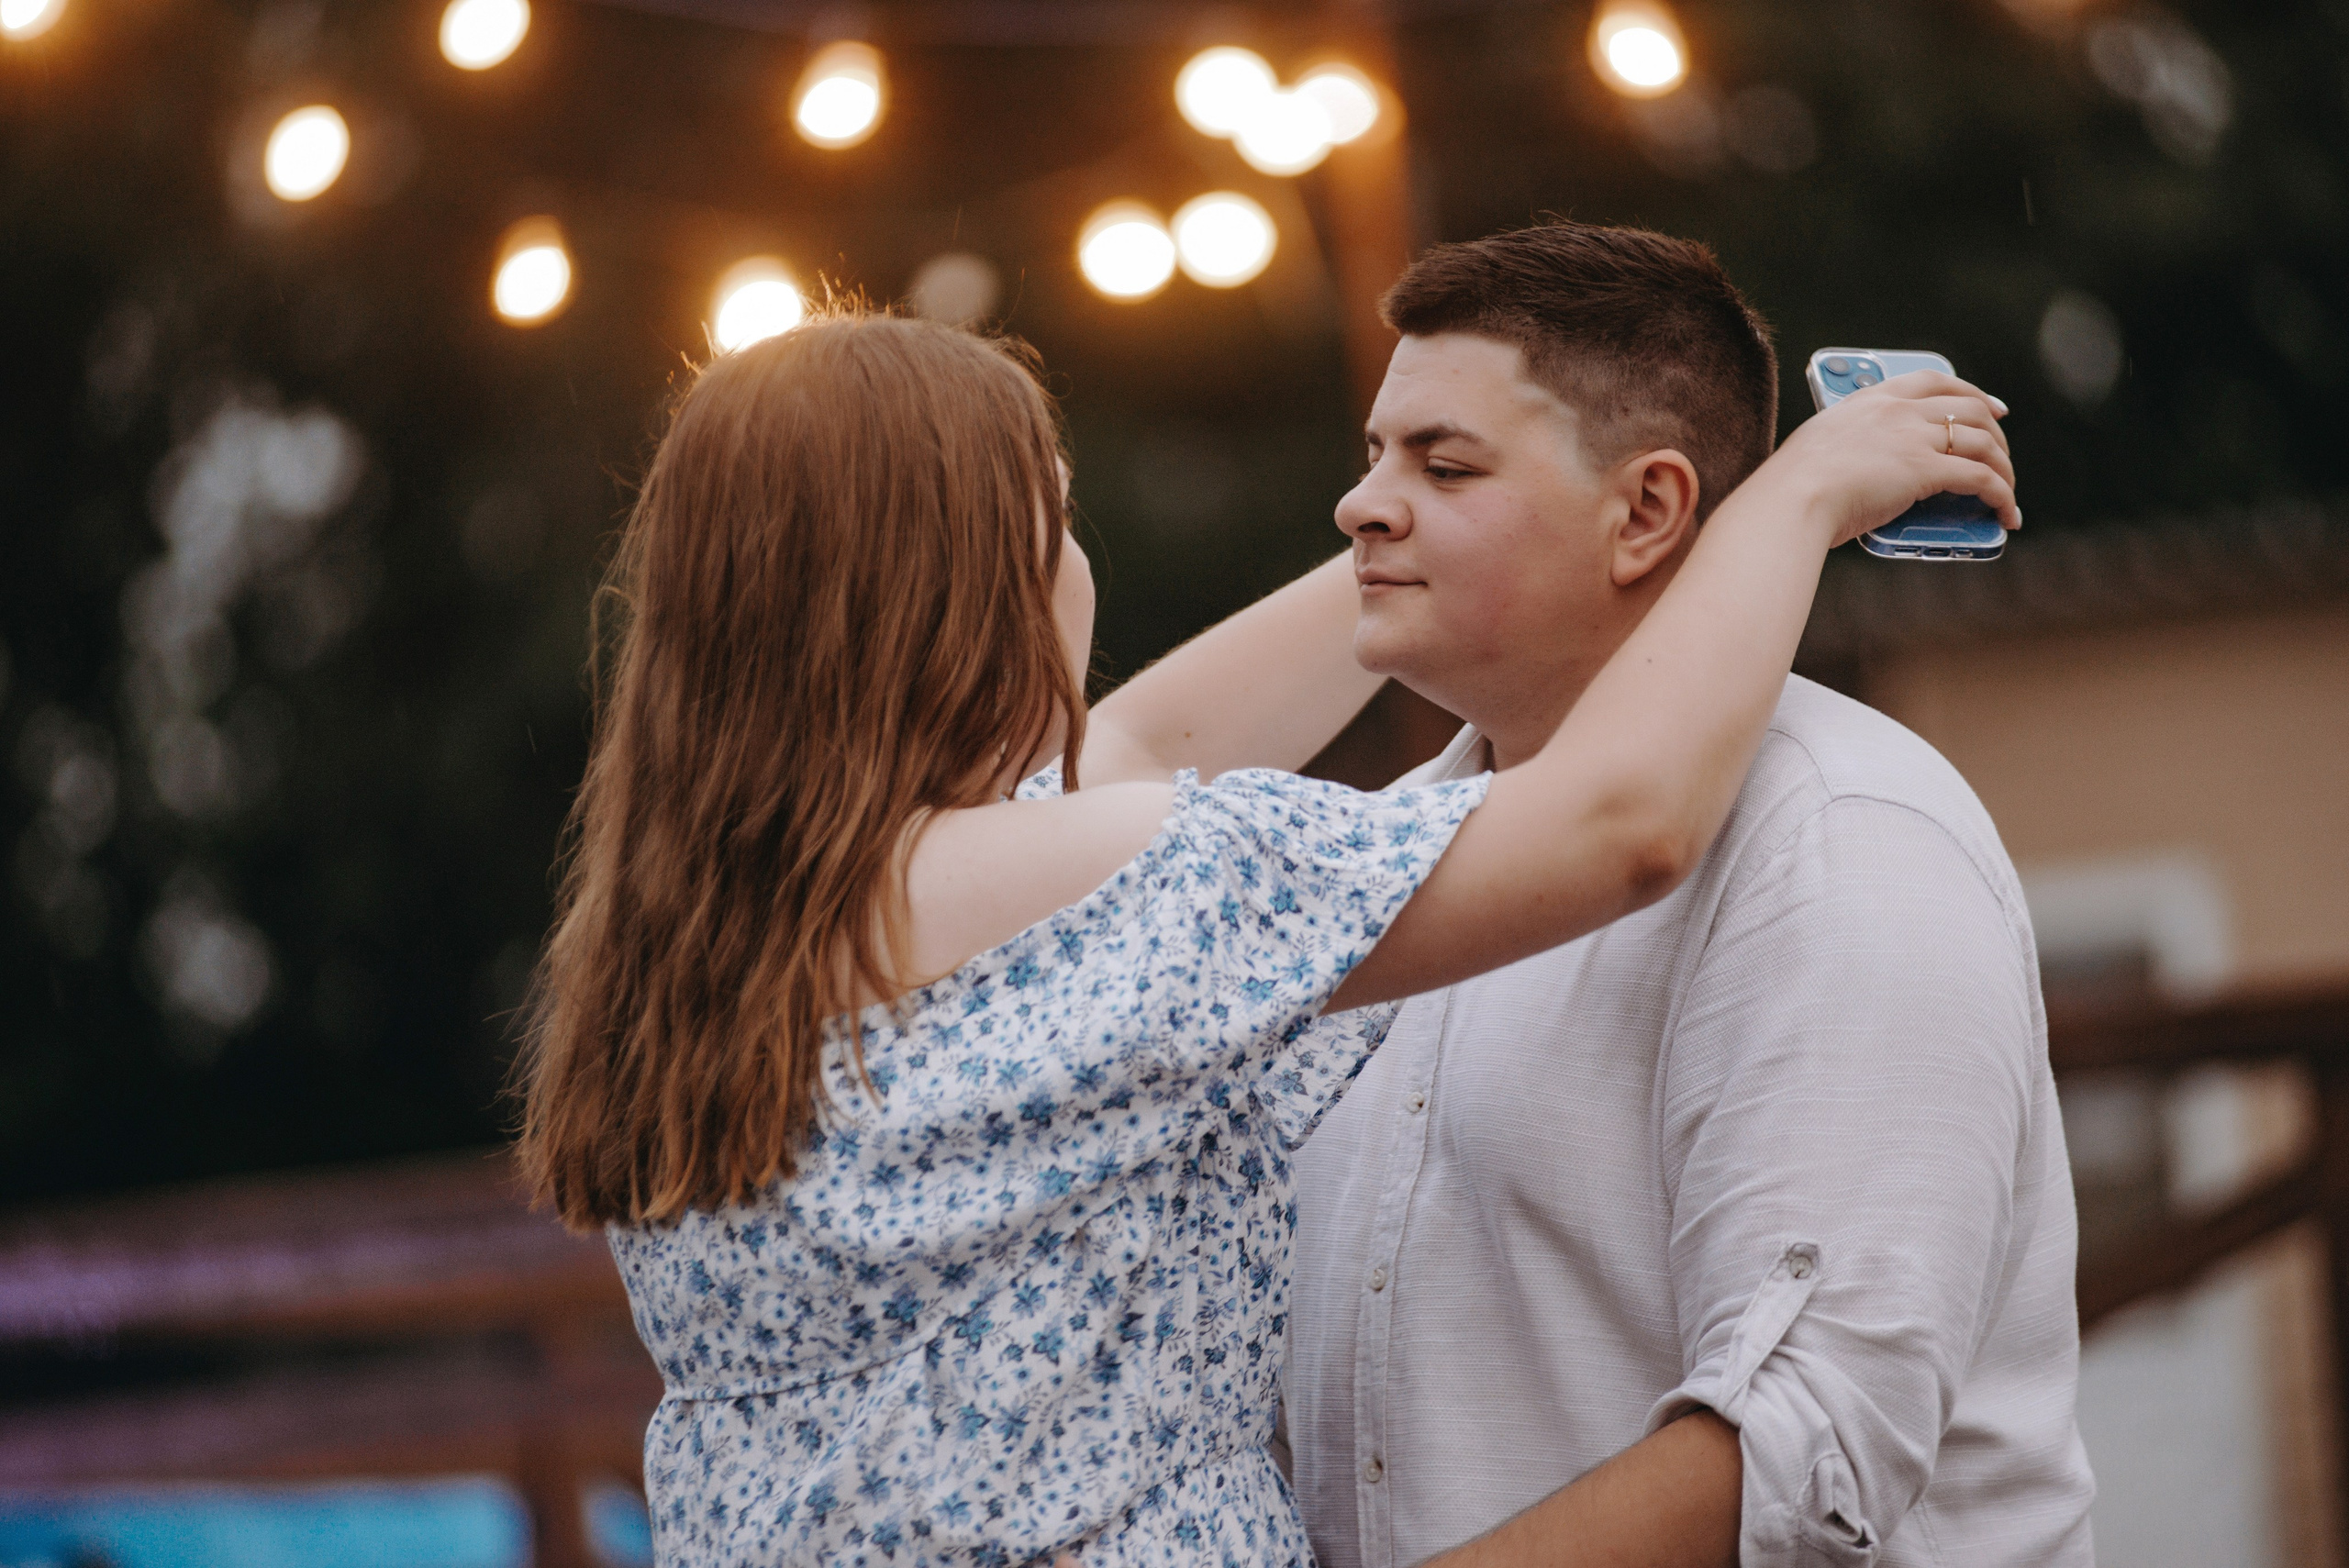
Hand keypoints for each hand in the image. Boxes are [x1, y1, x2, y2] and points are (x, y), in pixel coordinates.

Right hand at [1749, 371, 2018, 549]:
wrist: (1791, 500)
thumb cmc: (1792, 485)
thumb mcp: (1822, 446)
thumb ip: (1850, 444)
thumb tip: (1866, 467)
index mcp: (1872, 399)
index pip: (1934, 381)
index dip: (1972, 392)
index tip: (1992, 407)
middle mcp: (1898, 410)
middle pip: (1971, 409)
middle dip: (1997, 434)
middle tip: (2003, 456)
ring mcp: (1914, 437)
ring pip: (1984, 443)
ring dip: (2004, 470)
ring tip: (2007, 493)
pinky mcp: (1926, 469)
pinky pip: (1982, 478)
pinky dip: (2002, 496)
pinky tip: (2006, 514)